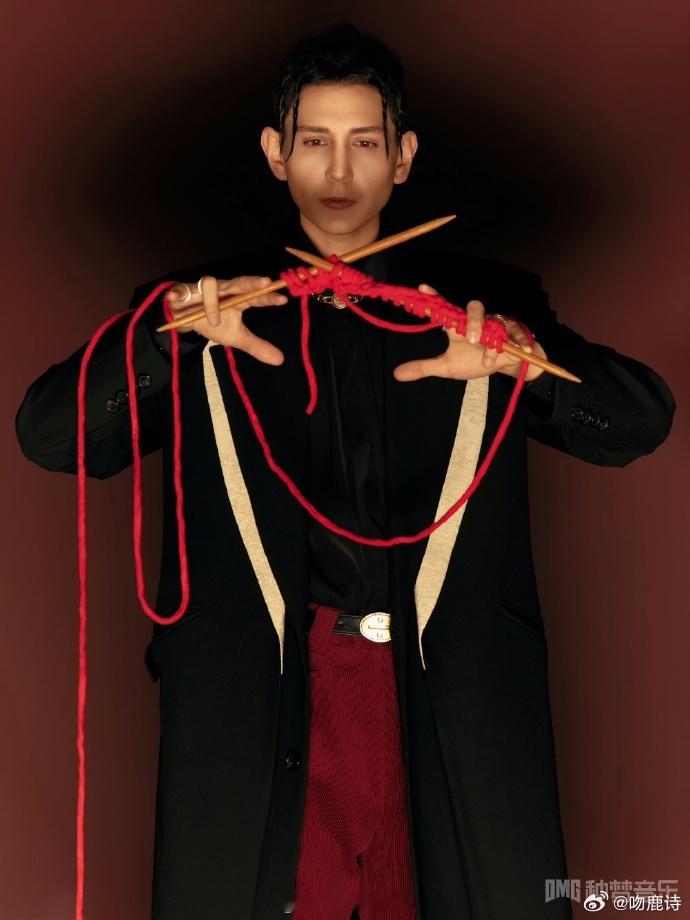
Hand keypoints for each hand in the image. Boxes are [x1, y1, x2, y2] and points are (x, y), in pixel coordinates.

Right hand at [165, 275, 288, 364]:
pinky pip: (181, 290)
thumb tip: (280, 360)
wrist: (186, 320)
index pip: (256, 297)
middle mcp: (223, 290)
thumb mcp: (236, 337)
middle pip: (239, 282)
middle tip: (264, 283)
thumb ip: (256, 346)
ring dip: (213, 303)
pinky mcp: (183, 291)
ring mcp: (203, 289)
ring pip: (210, 286)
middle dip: (251, 282)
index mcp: (238, 299)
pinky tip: (176, 297)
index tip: (283, 299)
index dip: (268, 297)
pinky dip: (179, 293)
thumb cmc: (214, 323)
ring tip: (214, 321)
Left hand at [392, 284, 546, 382]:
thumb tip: (396, 374)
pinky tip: (519, 350)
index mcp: (459, 326)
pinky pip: (517, 334)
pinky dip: (518, 342)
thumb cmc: (474, 360)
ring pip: (496, 322)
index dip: (433, 298)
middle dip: (473, 321)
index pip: (444, 308)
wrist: (505, 365)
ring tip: (487, 360)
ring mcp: (497, 325)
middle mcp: (477, 321)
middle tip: (470, 339)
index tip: (421, 288)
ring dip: (493, 340)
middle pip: (474, 308)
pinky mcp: (515, 333)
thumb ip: (424, 367)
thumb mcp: (448, 367)